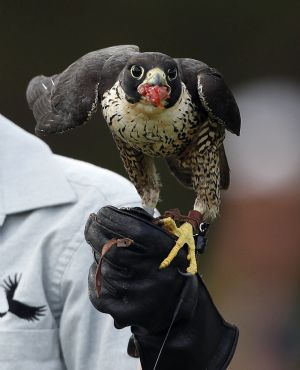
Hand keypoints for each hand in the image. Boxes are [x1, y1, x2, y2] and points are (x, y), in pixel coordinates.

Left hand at [85, 206, 237, 369]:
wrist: (178, 308)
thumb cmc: (168, 264)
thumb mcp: (168, 240)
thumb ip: (144, 224)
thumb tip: (109, 215)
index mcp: (166, 252)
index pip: (132, 231)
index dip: (112, 218)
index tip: (101, 212)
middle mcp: (154, 274)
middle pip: (111, 249)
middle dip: (95, 231)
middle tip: (92, 223)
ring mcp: (139, 295)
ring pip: (103, 268)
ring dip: (99, 255)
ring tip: (106, 252)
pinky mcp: (126, 313)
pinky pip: (97, 290)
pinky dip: (94, 277)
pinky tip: (100, 270)